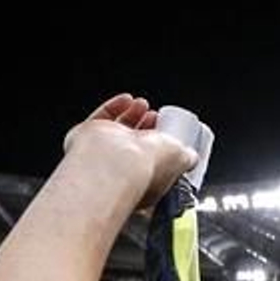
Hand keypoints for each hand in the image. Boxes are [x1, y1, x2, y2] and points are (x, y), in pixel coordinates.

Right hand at [63, 94, 198, 209]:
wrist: (115, 160)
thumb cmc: (146, 166)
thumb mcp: (181, 160)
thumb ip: (188, 157)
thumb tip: (193, 156)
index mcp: (146, 180)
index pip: (154, 160)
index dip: (162, 144)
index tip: (168, 131)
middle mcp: (122, 169)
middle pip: (135, 144)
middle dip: (147, 126)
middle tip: (155, 116)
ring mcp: (103, 154)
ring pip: (118, 130)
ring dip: (132, 114)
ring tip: (142, 104)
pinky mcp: (87, 139)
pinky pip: (100, 118)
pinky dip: (114, 107)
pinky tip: (126, 100)